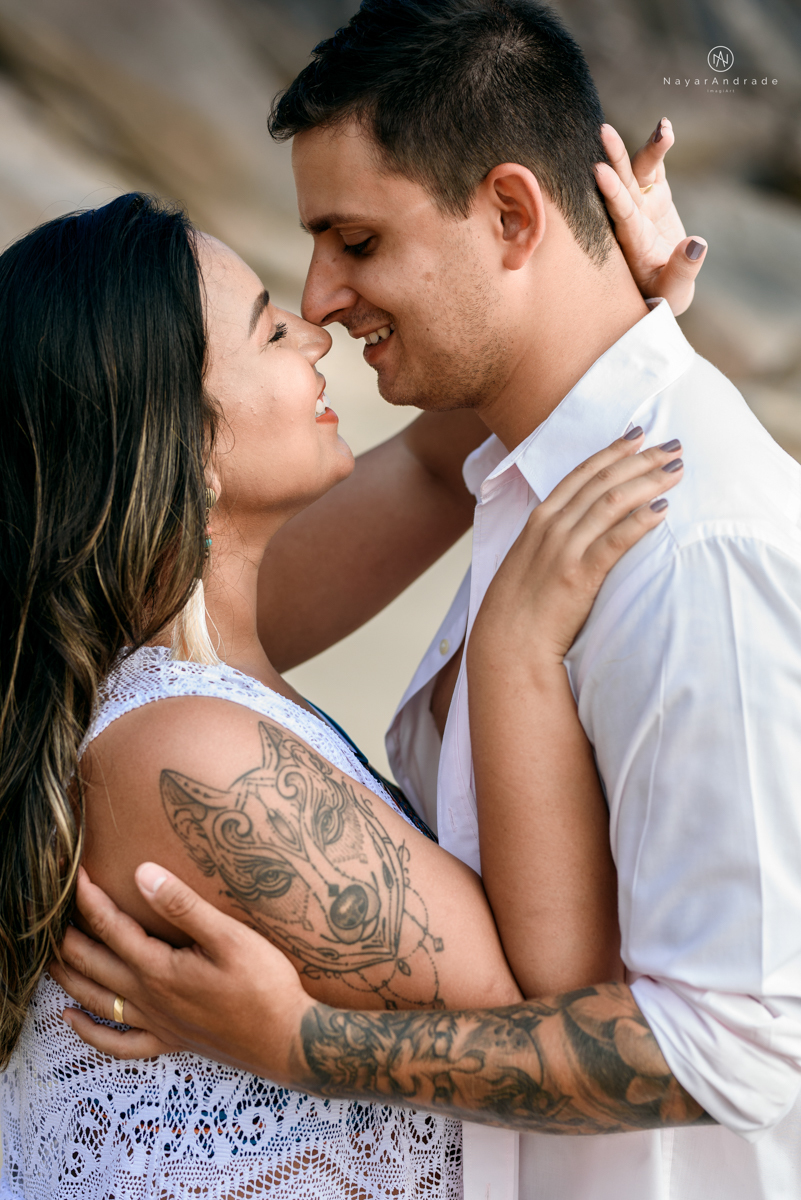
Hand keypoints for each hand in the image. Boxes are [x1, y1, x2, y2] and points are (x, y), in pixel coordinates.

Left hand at [50, 864, 309, 1078]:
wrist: (288, 1041)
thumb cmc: (265, 985)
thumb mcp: (230, 936)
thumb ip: (183, 906)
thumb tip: (142, 874)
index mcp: (158, 969)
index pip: (110, 926)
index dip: (89, 898)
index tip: (77, 873)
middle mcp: (148, 998)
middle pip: (92, 963)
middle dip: (67, 936)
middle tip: (52, 912)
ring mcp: (156, 1023)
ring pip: (95, 1000)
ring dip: (68, 977)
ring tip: (49, 957)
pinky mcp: (170, 1041)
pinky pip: (117, 1043)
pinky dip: (89, 1032)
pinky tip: (72, 1020)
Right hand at [470, 430, 683, 669]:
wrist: (508, 646)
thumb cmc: (519, 609)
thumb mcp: (529, 562)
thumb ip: (551, 540)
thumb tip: (579, 528)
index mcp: (539, 520)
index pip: (582, 473)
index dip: (613, 450)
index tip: (639, 436)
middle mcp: (551, 528)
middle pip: (603, 481)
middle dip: (641, 459)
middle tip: (674, 446)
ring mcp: (563, 550)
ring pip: (612, 502)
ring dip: (648, 483)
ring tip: (676, 472)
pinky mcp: (578, 576)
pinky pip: (615, 540)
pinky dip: (640, 522)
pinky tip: (662, 511)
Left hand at [597, 119, 706, 315]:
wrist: (661, 289)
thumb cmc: (661, 297)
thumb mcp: (672, 292)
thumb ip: (682, 269)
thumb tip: (697, 243)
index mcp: (632, 241)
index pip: (620, 213)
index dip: (611, 193)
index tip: (599, 171)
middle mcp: (632, 218)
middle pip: (622, 184)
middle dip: (616, 158)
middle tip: (605, 131)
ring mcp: (643, 204)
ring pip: (639, 171)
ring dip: (648, 148)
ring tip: (663, 128)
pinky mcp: (655, 196)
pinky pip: (655, 168)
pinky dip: (659, 148)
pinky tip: (665, 126)